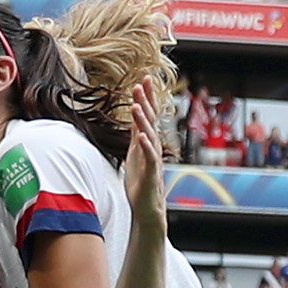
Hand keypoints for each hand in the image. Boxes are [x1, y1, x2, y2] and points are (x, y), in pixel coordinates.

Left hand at [121, 91, 167, 236]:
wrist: (148, 208)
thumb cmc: (141, 182)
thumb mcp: (134, 153)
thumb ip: (135, 135)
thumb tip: (134, 117)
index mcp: (146, 142)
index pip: (148, 115)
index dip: (148, 97)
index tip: (146, 78)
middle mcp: (152, 147)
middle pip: (150, 120)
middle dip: (146, 101)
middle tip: (141, 83)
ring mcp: (152, 160)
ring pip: (148, 135)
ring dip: (142, 119)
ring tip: (136, 104)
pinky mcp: (151, 174)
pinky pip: (150, 157)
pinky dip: (146, 146)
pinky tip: (141, 135)